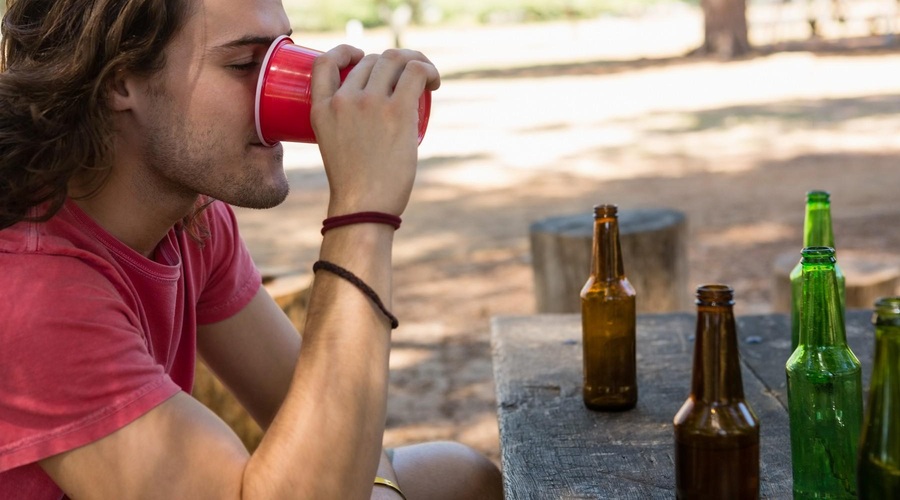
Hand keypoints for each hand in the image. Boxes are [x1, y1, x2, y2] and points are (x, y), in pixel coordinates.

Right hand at [309, 45, 440, 216]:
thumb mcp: (335, 148)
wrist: (363, 207)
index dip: (344, 52)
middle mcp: (343, 100)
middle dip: (392, 63)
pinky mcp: (397, 111)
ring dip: (414, 62)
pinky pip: (416, 72)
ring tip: (425, 79)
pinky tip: (433, 80)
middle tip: (407, 82)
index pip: (323, 62)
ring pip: (394, 60)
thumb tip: (370, 128)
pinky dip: (428, 69)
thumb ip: (346, 129)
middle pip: (371, 61)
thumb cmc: (355, 188)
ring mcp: (370, 103)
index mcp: (321, 108)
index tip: (360, 59)